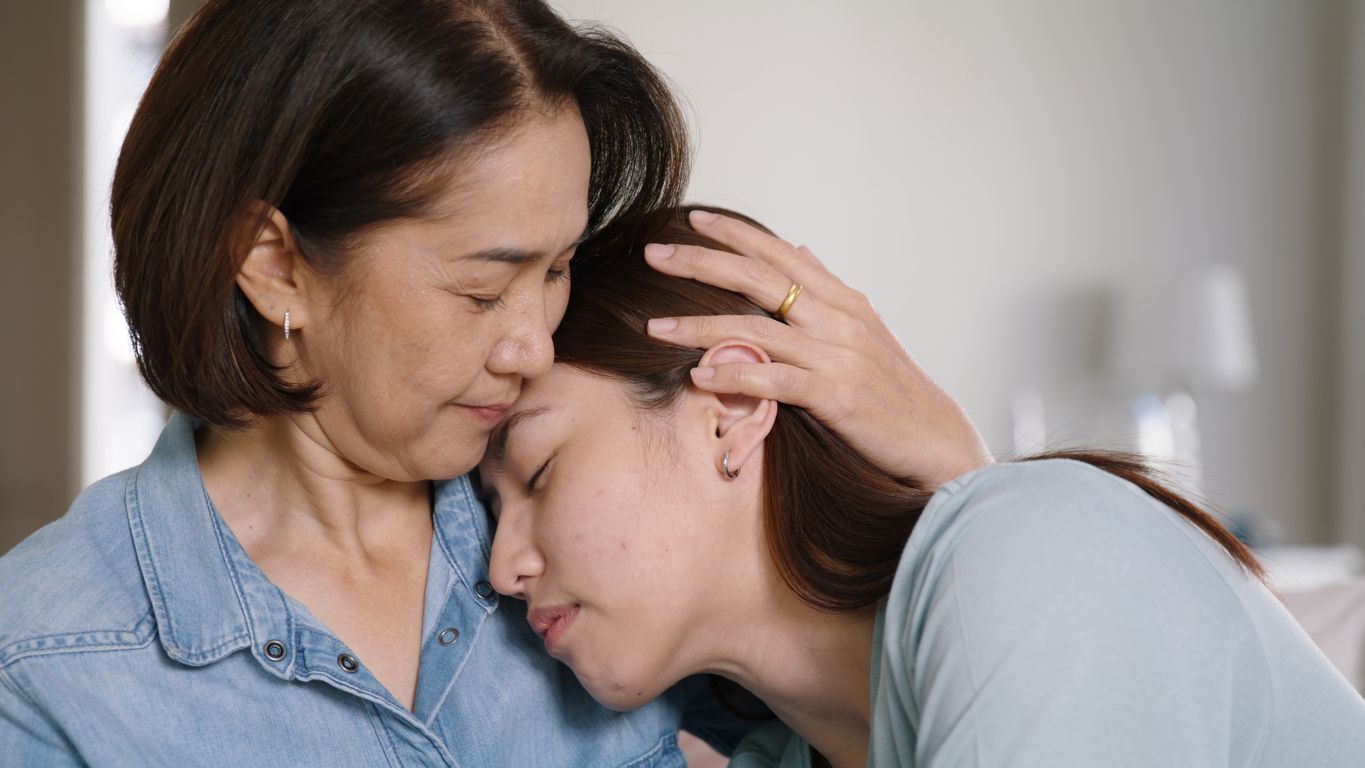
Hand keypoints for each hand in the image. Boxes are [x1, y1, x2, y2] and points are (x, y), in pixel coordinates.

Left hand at [642, 209, 992, 490]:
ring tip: (656, 328)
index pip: (778, 253)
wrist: (935, 438)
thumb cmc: (893, 388)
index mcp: (842, 299)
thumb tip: (800, 248)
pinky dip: (734, 375)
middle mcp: (838, 319)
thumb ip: (827, 289)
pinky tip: (699, 375)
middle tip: (654, 254)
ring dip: (700, 327)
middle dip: (702, 263)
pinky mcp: (836, 396)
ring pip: (756, 330)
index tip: (692, 218)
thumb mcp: (865, 328)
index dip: (734, 232)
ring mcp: (837, 356)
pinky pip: (774, 380)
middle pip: (759, 278)